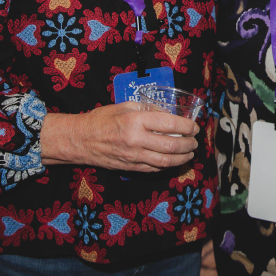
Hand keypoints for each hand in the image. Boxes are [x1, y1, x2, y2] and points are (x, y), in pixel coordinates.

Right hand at [40, 103, 198, 171]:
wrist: (80, 140)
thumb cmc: (101, 119)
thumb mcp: (125, 106)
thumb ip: (148, 109)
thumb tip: (168, 114)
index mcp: (136, 121)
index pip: (170, 124)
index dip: (187, 126)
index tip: (194, 126)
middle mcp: (136, 140)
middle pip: (172, 145)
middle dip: (189, 144)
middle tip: (195, 141)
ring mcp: (134, 156)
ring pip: (166, 161)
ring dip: (182, 158)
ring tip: (190, 153)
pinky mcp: (131, 167)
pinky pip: (155, 169)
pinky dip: (168, 166)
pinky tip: (174, 161)